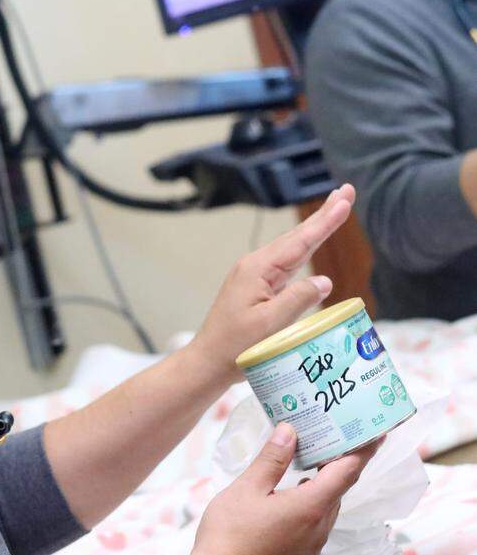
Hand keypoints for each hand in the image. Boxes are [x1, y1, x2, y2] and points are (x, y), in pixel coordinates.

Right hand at [187, 422, 378, 554]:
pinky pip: (314, 531)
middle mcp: (319, 530)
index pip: (347, 472)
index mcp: (310, 507)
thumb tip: (289, 430)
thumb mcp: (246, 488)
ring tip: (304, 471)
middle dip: (336, 467)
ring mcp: (311, 550)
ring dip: (321, 491)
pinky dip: (309, 512)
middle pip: (337, 492)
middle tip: (327, 443)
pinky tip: (286, 506)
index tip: (376, 434)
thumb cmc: (229, 533)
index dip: (363, 451)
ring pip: (325, 512)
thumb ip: (271, 459)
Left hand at [191, 184, 355, 381]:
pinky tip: (309, 246)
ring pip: (292, 249)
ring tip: (334, 210)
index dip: (325, 220)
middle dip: (323, 215)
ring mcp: (255, 278)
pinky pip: (286, 266)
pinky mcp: (256, 290)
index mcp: (257, 270)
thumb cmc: (235, 348)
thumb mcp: (270, 325)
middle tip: (346, 191)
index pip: (300, 241)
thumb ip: (298, 300)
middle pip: (296, 238)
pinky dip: (303, 251)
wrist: (208, 362)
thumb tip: (324, 281)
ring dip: (314, 231)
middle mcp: (255, 268)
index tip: (345, 198)